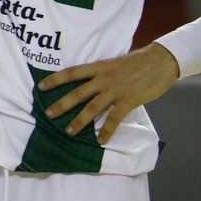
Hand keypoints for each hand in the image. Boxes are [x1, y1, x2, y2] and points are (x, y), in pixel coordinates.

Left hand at [37, 42, 181, 144]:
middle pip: (78, 92)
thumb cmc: (138, 62)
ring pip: (92, 107)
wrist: (160, 61)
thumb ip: (102, 73)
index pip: (72, 72)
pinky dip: (106, 130)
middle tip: (48, 114)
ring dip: (80, 121)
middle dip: (62, 104)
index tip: (41, 86)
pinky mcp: (129, 100)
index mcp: (99, 67)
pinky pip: (114, 118)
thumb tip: (91, 83)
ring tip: (69, 131)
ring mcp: (116, 89)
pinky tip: (100, 140)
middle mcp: (104, 78)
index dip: (55, 79)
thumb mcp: (114, 63)